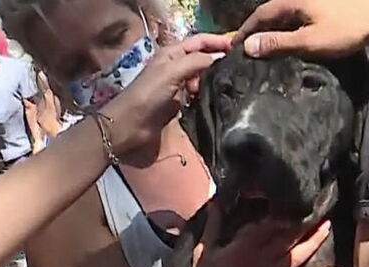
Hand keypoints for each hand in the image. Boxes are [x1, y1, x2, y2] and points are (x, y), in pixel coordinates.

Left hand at [102, 34, 231, 159]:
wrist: (130, 124)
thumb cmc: (149, 94)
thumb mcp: (172, 72)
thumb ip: (196, 62)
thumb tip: (220, 56)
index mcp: (172, 53)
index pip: (199, 41)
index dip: (217, 42)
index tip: (238, 48)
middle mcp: (175, 66)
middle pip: (201, 58)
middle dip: (216, 61)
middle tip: (232, 71)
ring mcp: (176, 85)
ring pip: (200, 77)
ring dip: (210, 80)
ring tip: (220, 87)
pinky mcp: (178, 102)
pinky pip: (197, 94)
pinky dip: (205, 94)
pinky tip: (212, 99)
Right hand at [179, 205, 339, 266]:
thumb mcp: (205, 252)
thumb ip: (214, 225)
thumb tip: (216, 200)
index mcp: (245, 247)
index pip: (269, 224)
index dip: (282, 210)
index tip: (292, 197)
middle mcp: (264, 259)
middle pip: (288, 236)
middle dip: (304, 221)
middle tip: (318, 206)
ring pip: (299, 256)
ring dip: (314, 241)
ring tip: (327, 226)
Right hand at [233, 0, 368, 58]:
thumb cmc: (347, 29)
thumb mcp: (309, 41)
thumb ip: (278, 43)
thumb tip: (249, 47)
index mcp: (293, 1)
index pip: (260, 14)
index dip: (246, 31)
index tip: (235, 48)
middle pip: (272, 13)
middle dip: (258, 30)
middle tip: (248, 50)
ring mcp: (316, 1)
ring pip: (287, 15)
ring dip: (275, 30)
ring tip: (267, 49)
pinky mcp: (329, 8)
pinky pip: (301, 17)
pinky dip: (291, 29)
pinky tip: (293, 41)